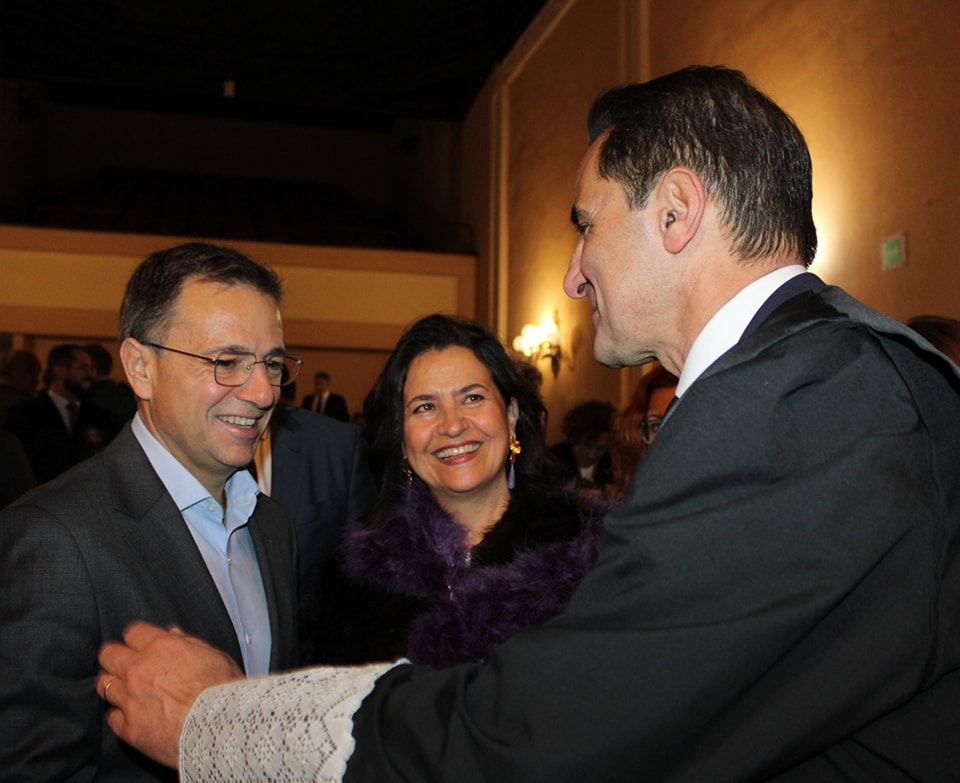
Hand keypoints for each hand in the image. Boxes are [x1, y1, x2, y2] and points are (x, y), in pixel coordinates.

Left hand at [97, 621, 243, 767]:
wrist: (219, 726)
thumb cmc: (221, 691)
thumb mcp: (213, 655)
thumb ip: (188, 642)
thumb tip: (174, 634)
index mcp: (161, 647)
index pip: (133, 632)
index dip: (137, 638)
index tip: (139, 644)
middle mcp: (139, 670)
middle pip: (109, 654)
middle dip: (115, 657)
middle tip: (123, 663)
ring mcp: (129, 699)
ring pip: (104, 685)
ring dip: (113, 685)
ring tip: (125, 690)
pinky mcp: (128, 727)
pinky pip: (111, 716)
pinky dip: (119, 714)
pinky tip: (130, 714)